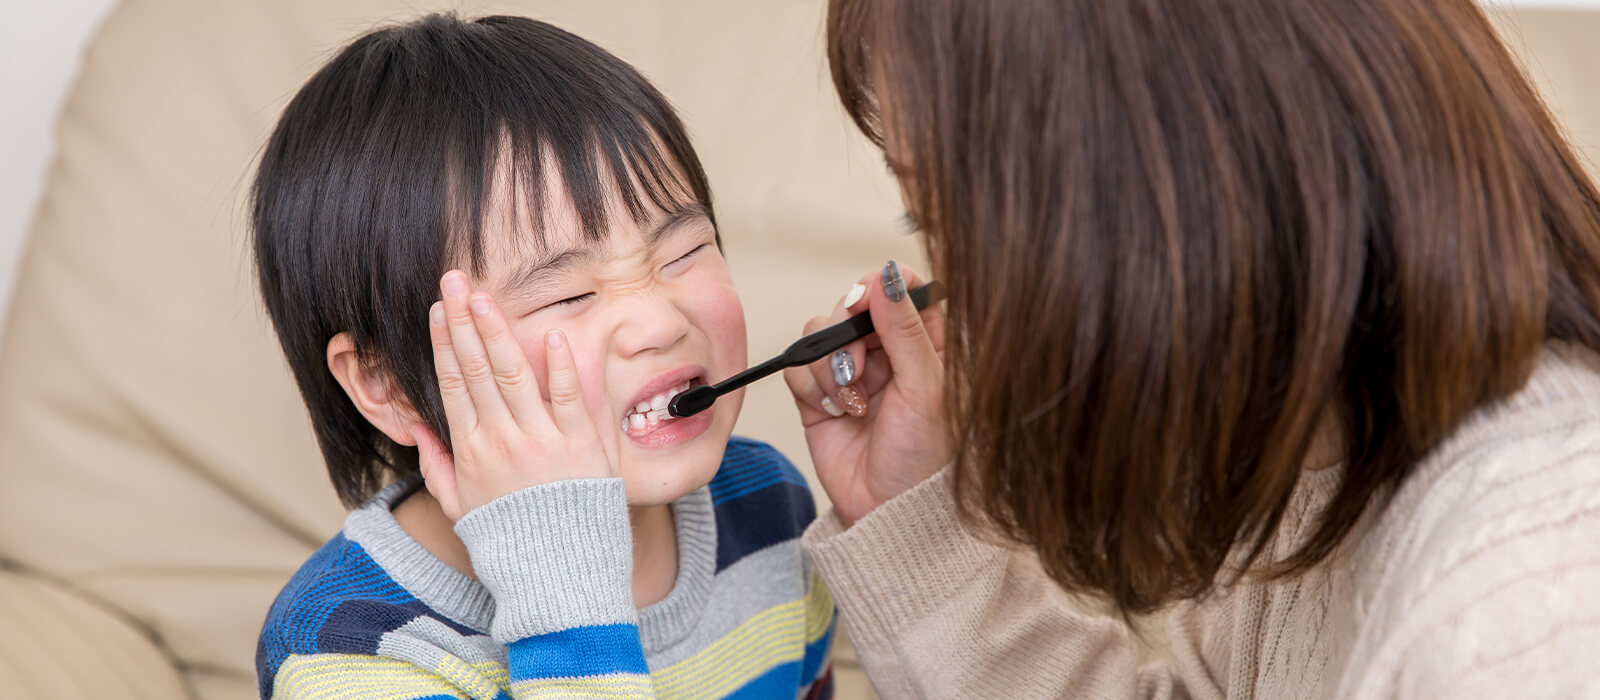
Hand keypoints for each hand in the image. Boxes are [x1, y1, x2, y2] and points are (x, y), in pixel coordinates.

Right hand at [410, 270, 615, 521]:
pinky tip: (552, 335)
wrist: (556, 576)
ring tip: (484, 297)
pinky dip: (561, 367)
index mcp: (472, 451)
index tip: (438, 309)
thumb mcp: (460, 506)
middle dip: (462, 321)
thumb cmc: (510, 540)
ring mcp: (542, 441)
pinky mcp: (581, 447)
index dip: (444, 343)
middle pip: (478, 369)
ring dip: (498, 332)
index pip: (453, 384)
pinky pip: (570, 399)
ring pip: (515, 375)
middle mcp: (503, 440)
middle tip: (454, 281)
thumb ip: (438, 466)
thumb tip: (419, 429)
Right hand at [784, 260, 950, 525]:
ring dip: (828, 366)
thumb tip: (885, 275)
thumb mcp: (925, 388)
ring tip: (850, 402)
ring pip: (819, 332)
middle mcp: (887, 350)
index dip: (881, 286)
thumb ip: (905, 329)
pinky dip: (811, 387)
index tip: (868, 303)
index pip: (902, 286)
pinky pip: (798, 366)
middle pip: (851, 303)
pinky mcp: (819, 393)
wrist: (886, 511)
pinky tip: (836, 413)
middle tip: (858, 370)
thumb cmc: (924, 458)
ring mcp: (851, 370)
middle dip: (847, 334)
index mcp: (925, 341)